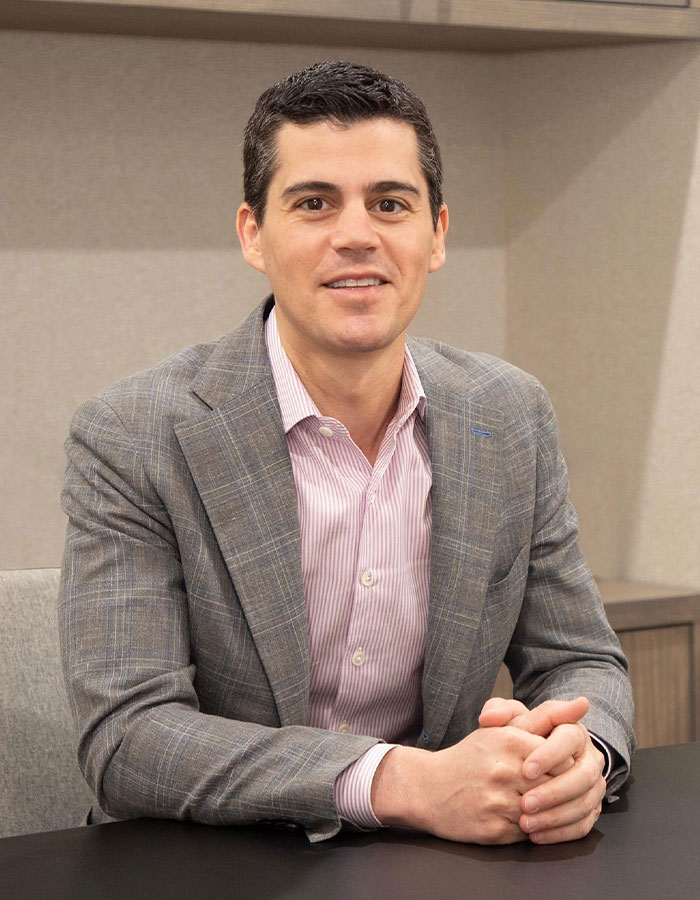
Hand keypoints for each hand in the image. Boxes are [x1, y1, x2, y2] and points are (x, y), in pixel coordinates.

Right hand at [371, 726, 553, 844]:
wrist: (428, 788)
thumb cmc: (469, 757)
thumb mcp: (500, 729)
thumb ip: (542, 717)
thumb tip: (582, 703)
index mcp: (509, 740)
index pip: (562, 756)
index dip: (566, 766)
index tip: (562, 768)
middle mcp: (505, 770)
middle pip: (558, 785)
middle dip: (561, 790)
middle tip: (556, 790)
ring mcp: (499, 802)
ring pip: (546, 812)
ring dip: (548, 812)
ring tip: (539, 806)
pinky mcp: (494, 830)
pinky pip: (531, 833)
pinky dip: (534, 829)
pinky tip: (523, 819)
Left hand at [479, 696, 605, 843]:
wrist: (532, 762)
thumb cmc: (520, 738)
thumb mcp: (511, 721)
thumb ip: (499, 712)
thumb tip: (492, 716)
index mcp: (574, 731)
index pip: (570, 738)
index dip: (550, 755)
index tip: (526, 770)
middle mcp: (590, 758)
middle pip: (584, 775)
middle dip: (554, 791)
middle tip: (525, 803)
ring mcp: (594, 785)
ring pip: (586, 802)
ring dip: (556, 816)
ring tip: (526, 823)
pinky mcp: (592, 808)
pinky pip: (584, 825)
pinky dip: (561, 833)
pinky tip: (537, 835)